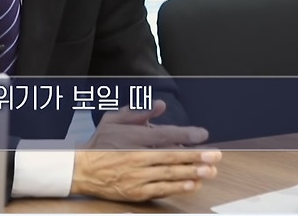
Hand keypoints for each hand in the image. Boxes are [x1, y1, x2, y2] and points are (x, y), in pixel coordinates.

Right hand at [71, 100, 221, 201]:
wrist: (81, 169)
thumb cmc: (99, 143)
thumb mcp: (113, 120)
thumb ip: (138, 112)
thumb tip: (160, 106)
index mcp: (133, 137)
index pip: (164, 135)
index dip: (186, 134)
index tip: (202, 134)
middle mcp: (136, 157)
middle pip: (172, 156)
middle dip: (196, 156)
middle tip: (215, 155)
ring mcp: (137, 176)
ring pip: (169, 174)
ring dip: (192, 172)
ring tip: (210, 171)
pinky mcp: (136, 191)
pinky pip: (162, 189)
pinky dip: (178, 187)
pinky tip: (192, 185)